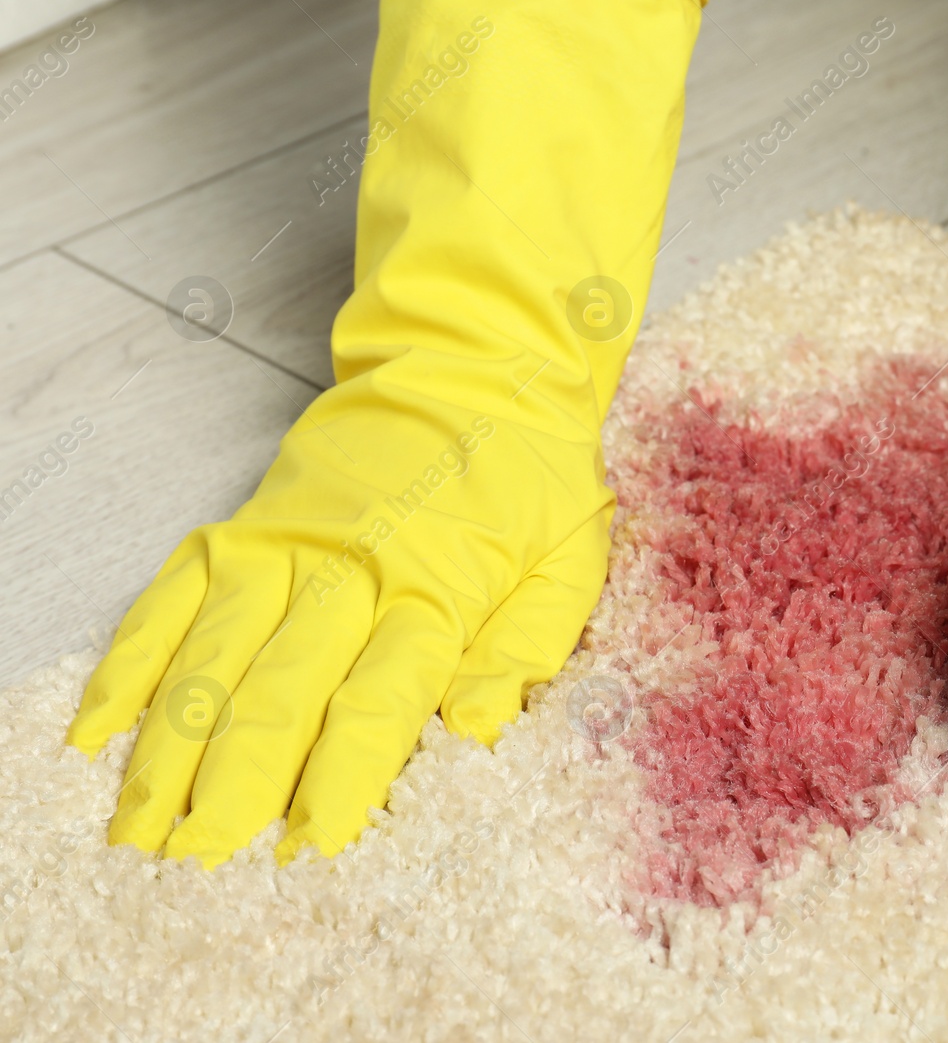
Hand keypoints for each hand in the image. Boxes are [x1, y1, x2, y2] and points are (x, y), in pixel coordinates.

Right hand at [67, 354, 612, 865]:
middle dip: (238, 786)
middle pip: (281, 692)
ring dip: (169, 745)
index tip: (312, 848)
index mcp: (437, 588)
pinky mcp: (244, 524)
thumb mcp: (568, 558)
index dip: (341, 781)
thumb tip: (479, 733)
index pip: (378, 703)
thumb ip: (526, 645)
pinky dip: (131, 661)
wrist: (478, 366)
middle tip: (201, 862)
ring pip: (213, 655)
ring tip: (138, 827)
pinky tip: (98, 728)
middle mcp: (349, 570)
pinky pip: (172, 597)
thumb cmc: (531, 474)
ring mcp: (285, 545)